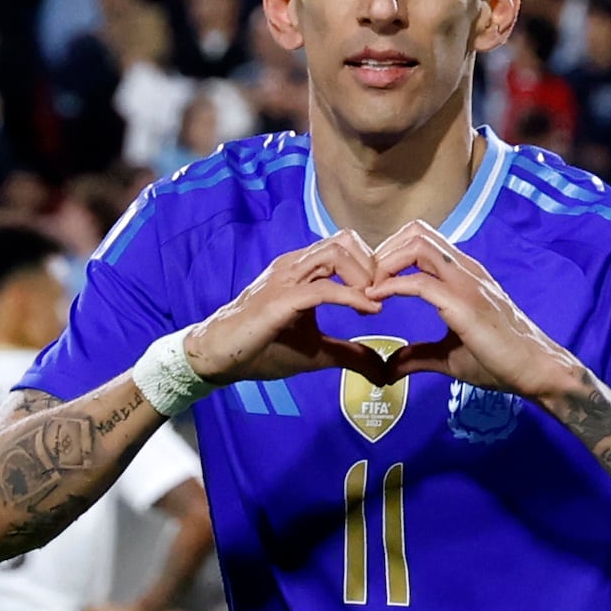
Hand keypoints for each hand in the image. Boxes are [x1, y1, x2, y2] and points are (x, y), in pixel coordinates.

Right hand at [183, 236, 426, 389]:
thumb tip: (383, 370)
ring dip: (365, 275)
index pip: (347, 246)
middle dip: (375, 264)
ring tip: (376, 301)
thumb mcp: (318, 352)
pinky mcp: (279, 299)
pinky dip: (351, 296)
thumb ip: (352, 356)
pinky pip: (322, 288)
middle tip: (386, 294)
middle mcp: (296, 265)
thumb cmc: (263, 348)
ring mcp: (286, 278)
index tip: (391, 293)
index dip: (375, 265)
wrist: (219, 356)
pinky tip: (369, 311)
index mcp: (304, 270)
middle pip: (346, 240)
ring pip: (335, 253)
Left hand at [361, 220, 580, 403]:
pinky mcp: (464, 304)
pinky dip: (391, 286)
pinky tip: (376, 299)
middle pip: (416, 232)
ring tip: (368, 287)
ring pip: (417, 246)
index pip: (421, 240)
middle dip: (382, 250)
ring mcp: (466, 283)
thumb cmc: (500, 361)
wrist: (535, 371)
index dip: (390, 252)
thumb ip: (418, 356)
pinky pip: (420, 282)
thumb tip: (390, 367)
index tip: (371, 279)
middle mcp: (465, 269)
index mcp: (463, 274)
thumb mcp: (450, 357)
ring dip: (384, 262)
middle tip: (365, 279)